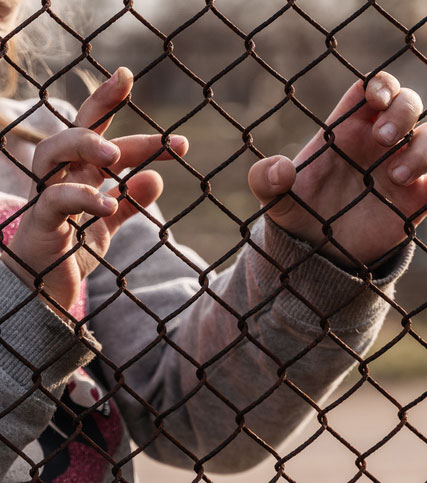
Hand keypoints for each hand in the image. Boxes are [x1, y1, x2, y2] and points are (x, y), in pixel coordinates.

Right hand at [0, 67, 188, 315]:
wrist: (38, 296)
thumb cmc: (68, 252)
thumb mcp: (106, 225)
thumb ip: (129, 202)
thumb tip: (155, 178)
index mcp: (82, 175)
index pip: (104, 138)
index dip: (131, 126)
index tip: (170, 129)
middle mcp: (63, 178)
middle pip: (76, 130)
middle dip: (100, 106)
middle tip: (135, 100)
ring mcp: (47, 198)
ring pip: (53, 153)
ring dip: (84, 146)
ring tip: (114, 155)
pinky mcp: (39, 224)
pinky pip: (54, 201)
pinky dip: (81, 198)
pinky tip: (107, 205)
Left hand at [248, 72, 426, 268]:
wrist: (321, 252)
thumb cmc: (301, 212)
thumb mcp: (276, 200)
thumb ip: (266, 181)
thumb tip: (280, 169)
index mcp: (348, 129)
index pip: (373, 89)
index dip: (381, 86)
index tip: (376, 101)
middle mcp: (381, 143)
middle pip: (410, 103)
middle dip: (404, 112)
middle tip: (384, 139)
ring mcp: (404, 169)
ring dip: (424, 149)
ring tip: (397, 177)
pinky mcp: (420, 200)